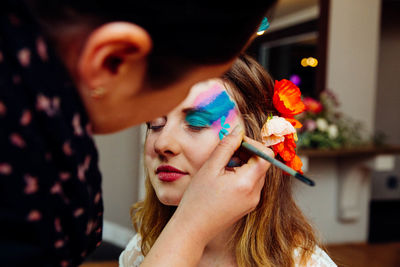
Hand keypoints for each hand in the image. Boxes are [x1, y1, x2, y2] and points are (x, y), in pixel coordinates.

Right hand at [141, 126, 272, 265]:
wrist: (193, 228)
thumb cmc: (197, 199)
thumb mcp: (210, 167)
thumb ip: (226, 146)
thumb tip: (238, 131)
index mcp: (247, 183)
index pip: (265, 155)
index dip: (253, 144)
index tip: (236, 142)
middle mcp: (255, 193)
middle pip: (261, 164)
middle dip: (246, 153)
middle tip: (226, 152)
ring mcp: (252, 201)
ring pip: (255, 173)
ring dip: (242, 164)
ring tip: (222, 167)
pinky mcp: (247, 206)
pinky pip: (250, 184)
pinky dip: (240, 176)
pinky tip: (223, 178)